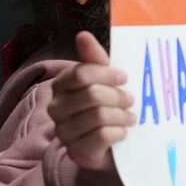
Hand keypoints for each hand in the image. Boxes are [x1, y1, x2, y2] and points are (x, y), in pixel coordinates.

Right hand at [48, 32, 135, 170]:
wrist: (104, 146)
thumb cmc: (105, 106)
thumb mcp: (103, 80)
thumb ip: (94, 58)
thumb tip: (83, 34)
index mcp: (60, 85)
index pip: (81, 74)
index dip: (107, 74)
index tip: (124, 77)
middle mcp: (56, 108)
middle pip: (92, 95)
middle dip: (118, 96)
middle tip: (130, 100)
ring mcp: (64, 131)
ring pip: (99, 116)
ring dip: (122, 116)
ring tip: (130, 117)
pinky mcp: (77, 151)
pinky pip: (102, 136)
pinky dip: (119, 132)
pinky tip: (122, 132)